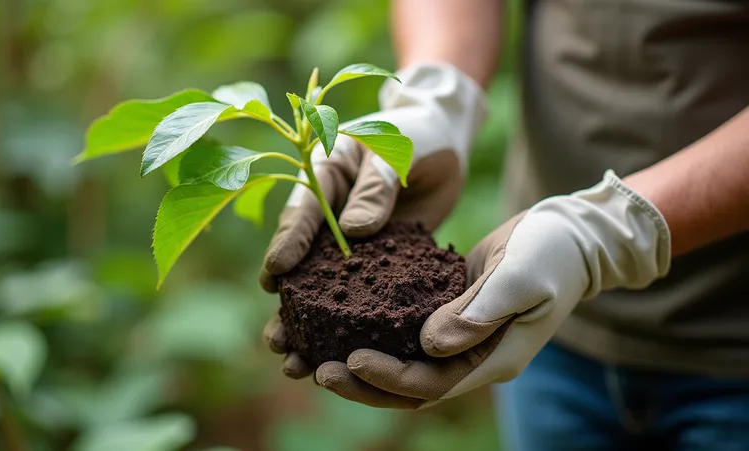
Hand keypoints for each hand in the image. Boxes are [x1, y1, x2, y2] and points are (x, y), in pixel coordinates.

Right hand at [260, 62, 487, 378]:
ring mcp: (351, 240)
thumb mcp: (394, 149)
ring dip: (311, 324)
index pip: (303, 212)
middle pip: (301, 261)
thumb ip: (376, 186)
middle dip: (288, 302)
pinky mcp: (378, 258)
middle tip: (277, 339)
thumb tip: (355, 230)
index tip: (275, 275)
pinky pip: (362, 291)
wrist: (444, 137)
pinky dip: (352, 320)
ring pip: (325, 285)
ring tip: (296, 362)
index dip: (288, 243)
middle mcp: (330, 213)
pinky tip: (343, 351)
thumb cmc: (415, 133)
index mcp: (325, 177)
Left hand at [314, 171, 671, 407]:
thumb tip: (430, 345)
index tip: (350, 359)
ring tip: (316, 354)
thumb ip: (479, 312)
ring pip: (404, 364)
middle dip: (363, 383)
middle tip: (317, 369)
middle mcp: (472, 358)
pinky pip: (406, 333)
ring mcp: (461, 339)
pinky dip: (375, 331)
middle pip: (409, 386)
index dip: (389, 378)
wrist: (570, 238)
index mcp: (492, 358)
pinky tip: (341, 318)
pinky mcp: (449, 315)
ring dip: (362, 364)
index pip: (432, 383)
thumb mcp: (520, 277)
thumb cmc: (552, 254)